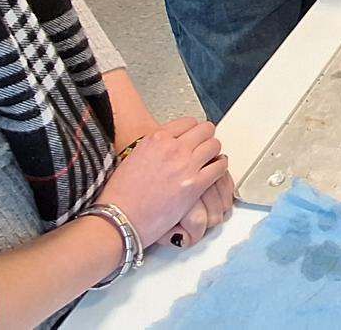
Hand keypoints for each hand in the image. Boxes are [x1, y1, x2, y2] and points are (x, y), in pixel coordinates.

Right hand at [95, 118, 233, 246]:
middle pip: (204, 130)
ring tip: (212, 159)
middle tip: (205, 147)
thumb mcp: (134, 157)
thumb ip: (154, 148)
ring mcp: (185, 165)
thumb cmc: (121, 193)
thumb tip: (167, 148)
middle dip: (206, 138)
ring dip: (214, 152)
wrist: (120, 217)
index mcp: (155, 138)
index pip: (188, 122)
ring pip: (214, 145)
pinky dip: (220, 167)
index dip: (193, 131)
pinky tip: (216, 171)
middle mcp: (172, 147)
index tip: (194, 138)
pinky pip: (219, 167)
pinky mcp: (195, 185)